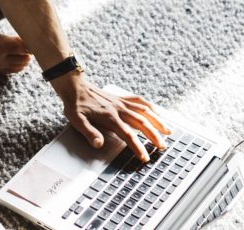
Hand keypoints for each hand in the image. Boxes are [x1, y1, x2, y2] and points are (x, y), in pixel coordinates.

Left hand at [51, 73, 171, 161]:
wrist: (74, 86)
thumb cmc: (75, 104)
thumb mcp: (77, 120)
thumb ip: (89, 133)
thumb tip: (99, 145)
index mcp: (110, 117)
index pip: (128, 135)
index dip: (138, 147)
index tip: (145, 157)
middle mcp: (119, 109)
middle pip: (142, 123)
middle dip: (154, 136)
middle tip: (162, 147)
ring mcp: (121, 102)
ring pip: (145, 111)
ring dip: (157, 122)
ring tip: (168, 131)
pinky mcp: (121, 98)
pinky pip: (139, 101)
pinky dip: (150, 106)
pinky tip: (158, 112)